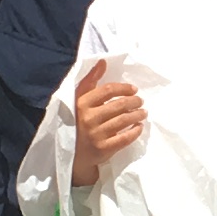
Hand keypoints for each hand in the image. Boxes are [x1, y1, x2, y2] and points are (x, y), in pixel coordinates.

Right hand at [67, 60, 145, 185]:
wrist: (73, 153)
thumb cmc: (78, 121)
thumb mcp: (79, 100)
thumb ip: (90, 80)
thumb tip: (102, 62)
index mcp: (82, 103)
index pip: (108, 90)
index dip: (124, 88)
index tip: (134, 90)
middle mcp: (88, 118)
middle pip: (119, 105)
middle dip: (134, 102)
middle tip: (140, 101)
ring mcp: (96, 134)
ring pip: (124, 120)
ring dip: (137, 115)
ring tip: (143, 113)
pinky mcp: (103, 148)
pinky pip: (125, 138)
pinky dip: (135, 131)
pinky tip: (139, 127)